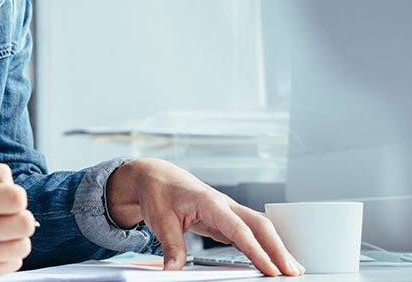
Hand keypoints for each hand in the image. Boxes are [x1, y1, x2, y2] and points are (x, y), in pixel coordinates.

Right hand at [0, 160, 36, 280]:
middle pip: (25, 224)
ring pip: (22, 246)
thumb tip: (13, 186)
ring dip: (14, 236)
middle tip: (5, 214)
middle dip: (19, 215)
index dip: (15, 195)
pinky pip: (12, 264)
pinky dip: (5, 254)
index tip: (5, 196)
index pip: (16, 198)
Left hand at [106, 158, 304, 276]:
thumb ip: (171, 246)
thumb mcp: (160, 220)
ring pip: (259, 228)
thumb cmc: (159, 192)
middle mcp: (224, 204)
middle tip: (292, 272)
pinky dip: (263, 246)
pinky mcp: (225, 219)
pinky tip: (271, 261)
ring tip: (292, 270)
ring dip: (276, 247)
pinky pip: (249, 232)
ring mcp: (227, 211)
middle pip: (259, 225)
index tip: (271, 268)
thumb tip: (173, 272)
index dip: (257, 250)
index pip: (239, 229)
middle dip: (278, 248)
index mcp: (210, 202)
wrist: (156, 176)